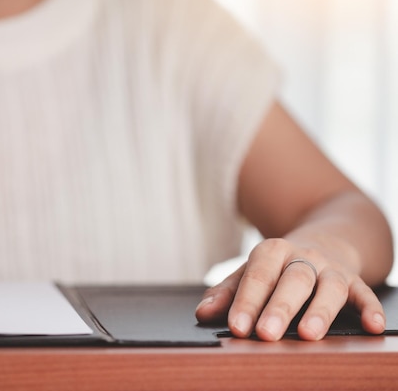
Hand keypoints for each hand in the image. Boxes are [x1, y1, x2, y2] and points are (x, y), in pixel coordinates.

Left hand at [195, 238, 385, 340]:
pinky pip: (364, 293)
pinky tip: (372, 327)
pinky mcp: (355, 280)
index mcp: (271, 251)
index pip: (257, 276)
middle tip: (266, 334)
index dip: (246, 302)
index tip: (237, 327)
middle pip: (292, 280)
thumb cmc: (278, 265)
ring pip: (328, 286)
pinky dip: (370, 309)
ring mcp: (330, 267)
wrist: (324, 239)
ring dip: (320, 311)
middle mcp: (302, 256)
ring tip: (310, 335)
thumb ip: (227, 292)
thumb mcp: (251, 271)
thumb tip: (202, 313)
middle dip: (279, 308)